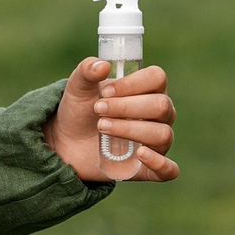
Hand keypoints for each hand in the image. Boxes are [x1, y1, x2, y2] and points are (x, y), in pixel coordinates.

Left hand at [45, 56, 177, 184]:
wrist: (65, 142)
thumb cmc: (80, 110)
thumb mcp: (78, 87)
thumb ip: (87, 71)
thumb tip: (102, 65)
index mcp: (148, 90)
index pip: (158, 79)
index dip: (133, 83)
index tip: (106, 92)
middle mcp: (159, 115)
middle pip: (161, 106)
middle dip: (127, 107)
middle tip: (98, 110)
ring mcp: (156, 142)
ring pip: (162, 134)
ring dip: (130, 130)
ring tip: (102, 127)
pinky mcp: (148, 168)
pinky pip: (169, 170)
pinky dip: (159, 162)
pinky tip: (139, 153)